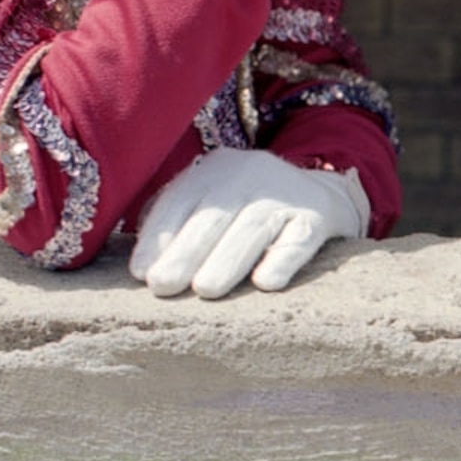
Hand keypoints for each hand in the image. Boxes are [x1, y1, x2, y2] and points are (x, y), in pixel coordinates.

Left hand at [129, 146, 370, 297]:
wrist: (320, 194)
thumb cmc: (247, 209)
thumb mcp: (212, 202)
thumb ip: (177, 223)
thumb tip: (142, 266)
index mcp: (215, 170)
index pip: (180, 200)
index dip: (158, 236)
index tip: (140, 273)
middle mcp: (249, 175)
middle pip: (215, 215)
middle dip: (186, 252)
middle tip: (163, 286)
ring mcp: (286, 194)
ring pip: (254, 227)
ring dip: (227, 260)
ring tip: (205, 291)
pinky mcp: (318, 217)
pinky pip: (300, 239)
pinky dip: (284, 260)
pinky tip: (267, 283)